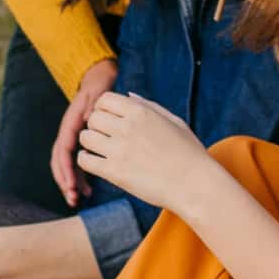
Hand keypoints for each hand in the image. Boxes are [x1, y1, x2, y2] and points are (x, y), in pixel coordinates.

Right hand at [52, 58, 118, 206]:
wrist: (99, 80)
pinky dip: (80, 177)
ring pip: (67, 165)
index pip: (64, 148)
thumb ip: (93, 104)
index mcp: (71, 123)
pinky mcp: (81, 143)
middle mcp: (69, 133)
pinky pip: (77, 162)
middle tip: (73, 198)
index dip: (66, 167)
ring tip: (77, 199)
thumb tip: (89, 117)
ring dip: (70, 182)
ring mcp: (74, 139)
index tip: (71, 183)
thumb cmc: (99, 87)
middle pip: (60, 161)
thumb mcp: (97, 92)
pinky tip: (88, 190)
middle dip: (64, 181)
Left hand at [76, 92, 208, 214]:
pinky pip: (84, 161)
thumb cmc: (188, 152)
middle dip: (97, 125)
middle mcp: (128, 127)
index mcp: (142, 112)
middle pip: (93, 118)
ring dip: (90, 143)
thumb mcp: (174, 121)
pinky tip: (98, 163)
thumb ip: (149, 106)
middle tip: (106, 136)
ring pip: (85, 137)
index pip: (105, 100)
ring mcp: (119, 149)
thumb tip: (128, 95)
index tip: (111, 119)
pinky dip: (87, 160)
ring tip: (102, 150)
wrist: (193, 183)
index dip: (104, 108)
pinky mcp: (114, 172)